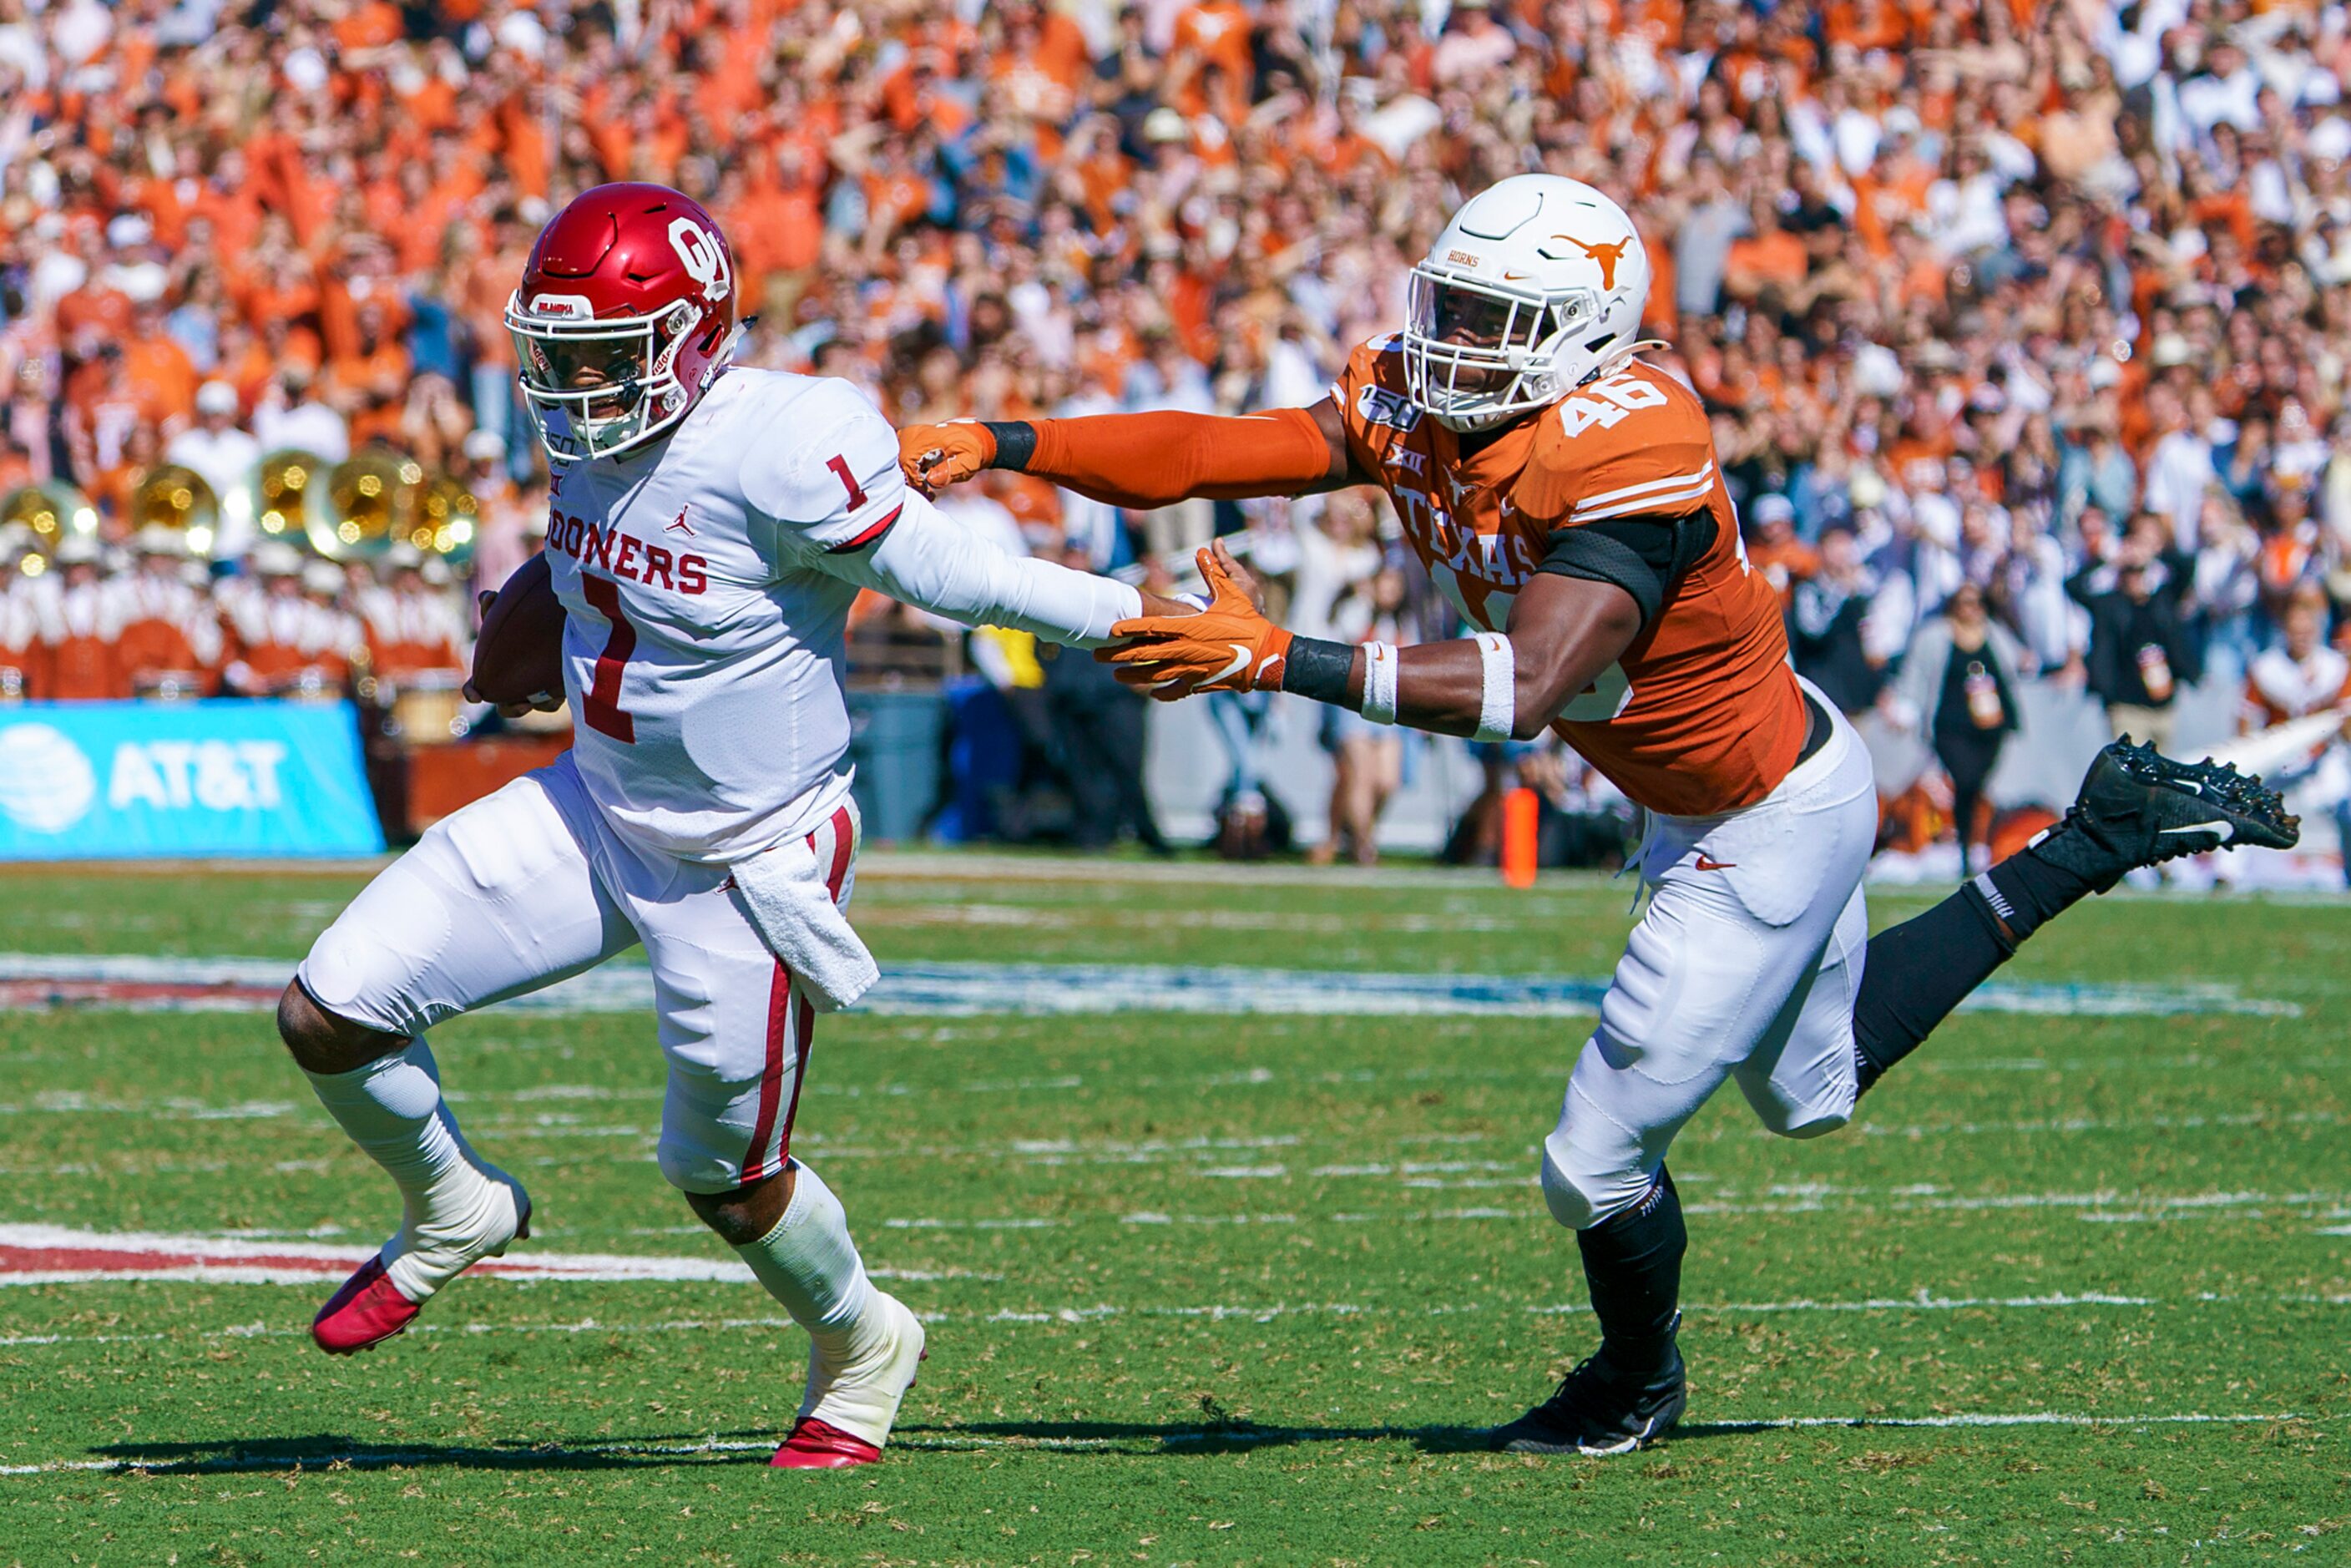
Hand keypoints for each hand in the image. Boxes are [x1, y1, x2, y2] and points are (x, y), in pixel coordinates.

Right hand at [465, 587, 562, 715]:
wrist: (552, 626)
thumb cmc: (520, 622)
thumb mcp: (506, 614)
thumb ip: (495, 607)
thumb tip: (487, 595)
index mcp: (494, 671)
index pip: (475, 687)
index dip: (472, 693)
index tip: (474, 696)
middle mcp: (512, 685)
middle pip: (504, 707)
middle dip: (511, 709)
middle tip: (521, 703)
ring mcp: (533, 691)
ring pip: (531, 706)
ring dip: (536, 704)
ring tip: (541, 697)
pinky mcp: (554, 692)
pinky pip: (551, 703)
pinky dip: (553, 698)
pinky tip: (558, 690)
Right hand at [897, 420, 995, 495]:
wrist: (973, 437)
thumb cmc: (971, 451)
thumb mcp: (968, 463)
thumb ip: (951, 471)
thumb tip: (930, 480)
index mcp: (928, 438)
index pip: (908, 463)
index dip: (915, 482)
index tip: (929, 492)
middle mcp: (914, 434)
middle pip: (899, 463)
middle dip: (911, 481)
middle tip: (929, 492)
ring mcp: (908, 435)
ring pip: (897, 461)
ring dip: (908, 476)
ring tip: (926, 486)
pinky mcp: (907, 438)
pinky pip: (898, 457)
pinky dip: (907, 469)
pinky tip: (922, 476)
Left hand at [1098, 541, 1291, 699]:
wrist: (1268, 656)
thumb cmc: (1251, 622)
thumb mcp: (1235, 591)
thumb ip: (1215, 570)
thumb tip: (1206, 547)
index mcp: (1190, 626)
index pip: (1150, 627)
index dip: (1128, 628)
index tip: (1109, 629)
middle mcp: (1186, 648)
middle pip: (1144, 653)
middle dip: (1118, 655)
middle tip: (1097, 657)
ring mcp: (1192, 668)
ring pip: (1155, 675)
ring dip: (1134, 676)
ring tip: (1117, 677)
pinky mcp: (1202, 683)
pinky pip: (1177, 690)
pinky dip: (1163, 692)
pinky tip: (1152, 693)